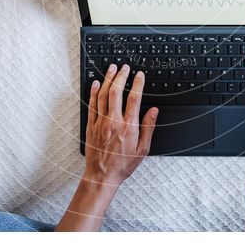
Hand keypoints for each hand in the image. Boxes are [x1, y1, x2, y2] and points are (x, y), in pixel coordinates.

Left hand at [84, 64, 158, 187]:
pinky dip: (94, 92)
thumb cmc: (123, 164)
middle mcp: (114, 122)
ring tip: (112, 69)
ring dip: (108, 80)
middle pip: (117, 92)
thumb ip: (148, 128)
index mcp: (129, 127)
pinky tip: (97, 83)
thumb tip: (153, 111)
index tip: (139, 75)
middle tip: (124, 67)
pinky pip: (92, 105)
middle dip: (121, 76)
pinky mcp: (91, 126)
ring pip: (103, 95)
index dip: (137, 84)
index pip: (134, 99)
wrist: (102, 176)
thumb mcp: (143, 149)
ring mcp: (101, 123)